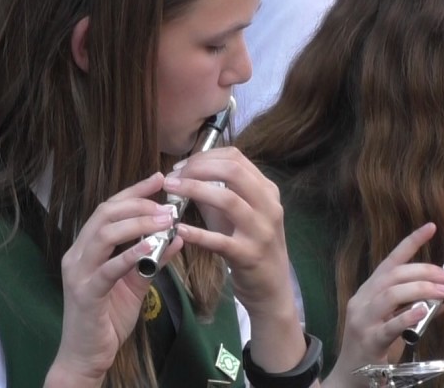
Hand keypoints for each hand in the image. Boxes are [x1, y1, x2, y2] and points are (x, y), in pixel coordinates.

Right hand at [48, 173, 181, 383]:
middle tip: (167, 203)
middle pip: (104, 214)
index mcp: (86, 248)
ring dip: (136, 224)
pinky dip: (129, 254)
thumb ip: (152, 260)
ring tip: (164, 220)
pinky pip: (108, 268)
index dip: (133, 192)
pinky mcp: (85, 294)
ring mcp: (78, 273)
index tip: (159, 179)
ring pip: (104, 234)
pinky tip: (149, 247)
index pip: (108, 209)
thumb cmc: (108, 319)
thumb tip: (178, 237)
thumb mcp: (136, 284)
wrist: (86, 357)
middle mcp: (77, 254)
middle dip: (137, 203)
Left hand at [164, 147, 292, 315]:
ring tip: (171, 191)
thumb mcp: (238, 213)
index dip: (204, 156)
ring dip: (194, 190)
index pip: (235, 158)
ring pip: (228, 200)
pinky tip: (178, 228)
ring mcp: (261, 231)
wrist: (272, 286)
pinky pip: (220, 241)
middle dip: (198, 168)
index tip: (182, 166)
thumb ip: (216, 191)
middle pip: (233, 171)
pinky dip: (198, 233)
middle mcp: (268, 206)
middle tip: (173, 177)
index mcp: (266, 190)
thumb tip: (185, 173)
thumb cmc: (249, 244)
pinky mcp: (249, 255)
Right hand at [329, 224, 443, 380]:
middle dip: (424, 271)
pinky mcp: (369, 339)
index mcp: (369, 291)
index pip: (391, 260)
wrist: (350, 376)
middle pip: (393, 275)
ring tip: (443, 291)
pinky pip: (389, 324)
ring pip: (391, 294)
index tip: (431, 227)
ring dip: (420, 289)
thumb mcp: (396, 323)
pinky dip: (407, 315)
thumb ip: (420, 308)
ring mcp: (363, 318)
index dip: (411, 242)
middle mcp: (363, 299)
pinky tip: (423, 311)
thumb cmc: (374, 347)